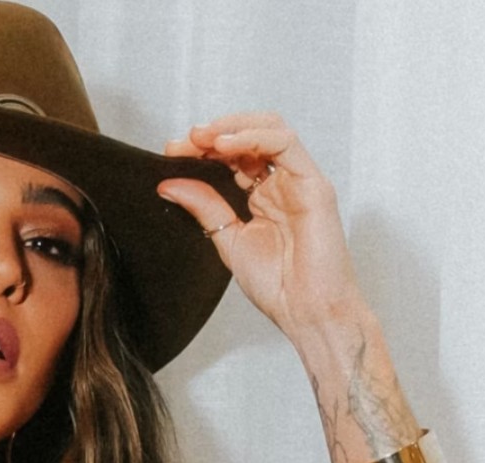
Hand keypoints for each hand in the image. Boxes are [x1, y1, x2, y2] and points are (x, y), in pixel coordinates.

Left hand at [157, 113, 365, 337]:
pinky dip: (253, 137)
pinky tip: (224, 145)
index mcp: (261, 196)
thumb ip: (205, 208)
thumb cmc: (279, 286)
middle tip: (182, 142)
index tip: (172, 153)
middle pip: (248, 137)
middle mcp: (281, 183)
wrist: (307, 313)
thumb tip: (170, 184)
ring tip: (200, 137)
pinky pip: (286, 144)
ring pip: (269, 130)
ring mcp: (299, 181)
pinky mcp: (314, 184)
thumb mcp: (228, 240)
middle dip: (212, 134)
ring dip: (231, 127)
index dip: (202, 149)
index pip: (232, 156)